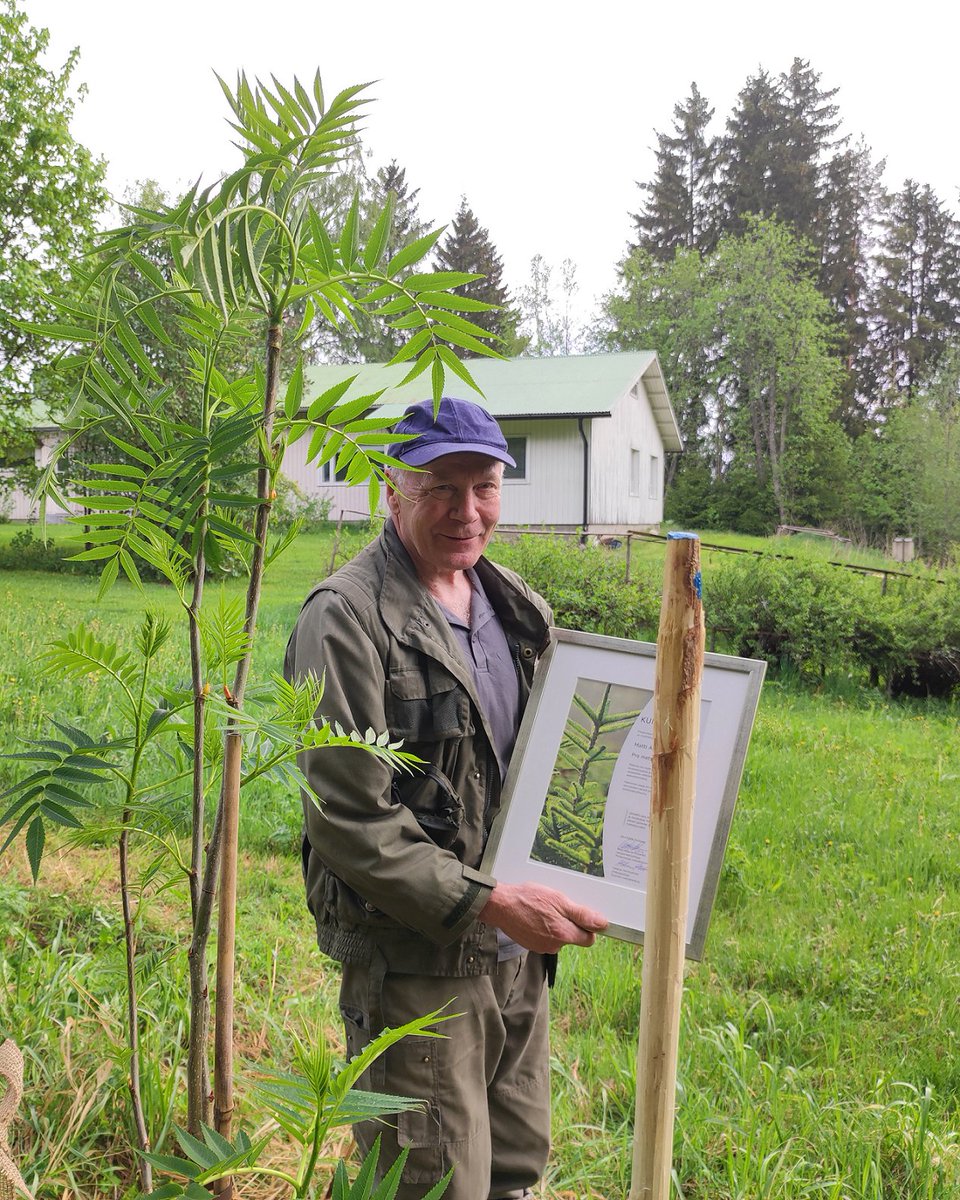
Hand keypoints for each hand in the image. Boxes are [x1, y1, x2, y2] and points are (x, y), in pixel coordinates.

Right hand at [479, 881, 607, 953]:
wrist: (500, 905)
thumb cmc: (528, 899)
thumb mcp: (558, 900)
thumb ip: (581, 915)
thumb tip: (602, 923)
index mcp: (564, 935)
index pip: (588, 939)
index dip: (587, 926)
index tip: (581, 915)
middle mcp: (554, 946)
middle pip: (573, 937)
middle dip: (569, 923)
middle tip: (557, 907)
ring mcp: (542, 947)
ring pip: (559, 937)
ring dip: (555, 924)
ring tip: (543, 909)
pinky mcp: (532, 945)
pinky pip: (546, 937)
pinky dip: (544, 928)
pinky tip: (535, 916)